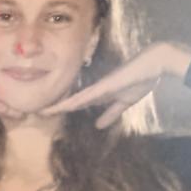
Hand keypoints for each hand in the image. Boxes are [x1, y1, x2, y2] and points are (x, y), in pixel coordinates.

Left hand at [47, 41, 190, 129]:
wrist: (153, 65)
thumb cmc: (140, 80)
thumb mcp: (123, 104)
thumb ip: (111, 113)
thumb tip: (98, 125)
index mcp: (99, 94)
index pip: (76, 103)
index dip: (62, 109)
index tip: (47, 114)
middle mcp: (95, 89)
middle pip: (71, 100)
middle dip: (55, 107)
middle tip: (36, 113)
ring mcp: (100, 86)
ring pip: (76, 98)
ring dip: (61, 105)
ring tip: (44, 111)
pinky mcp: (107, 84)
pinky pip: (90, 94)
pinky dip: (79, 100)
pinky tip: (67, 105)